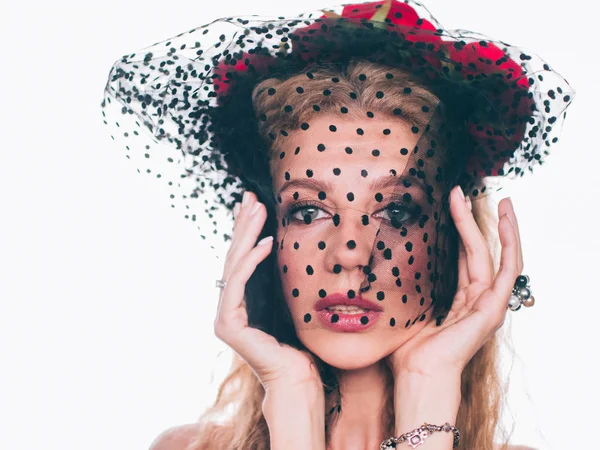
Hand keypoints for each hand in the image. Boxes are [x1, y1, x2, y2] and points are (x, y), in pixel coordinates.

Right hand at [213, 191, 323, 394]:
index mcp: (239, 302)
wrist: (297, 379)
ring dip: (246, 234)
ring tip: (257, 209)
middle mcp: (227, 306)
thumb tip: (281, 250)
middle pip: (234, 256)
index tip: (254, 205)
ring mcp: (224, 316)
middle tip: (250, 197)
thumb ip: (276, 281)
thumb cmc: (298, 345)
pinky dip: (251, 261)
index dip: (246, 231)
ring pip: (234, 265)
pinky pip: (239, 284)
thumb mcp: (287, 302)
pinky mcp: (228, 325)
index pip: (240, 259)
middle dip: (242, 225)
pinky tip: (265, 242)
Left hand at [385, 186, 523, 377]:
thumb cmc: (406, 348)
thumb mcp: (406, 307)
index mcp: (458, 301)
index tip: (448, 204)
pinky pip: (508, 269)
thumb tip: (380, 262)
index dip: (458, 230)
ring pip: (496, 255)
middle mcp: (477, 300)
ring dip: (498, 225)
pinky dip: (510, 243)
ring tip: (499, 198)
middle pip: (478, 251)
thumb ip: (406, 286)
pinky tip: (508, 220)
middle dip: (471, 219)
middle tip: (461, 190)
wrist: (416, 374)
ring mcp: (488, 304)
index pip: (462, 258)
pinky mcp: (494, 308)